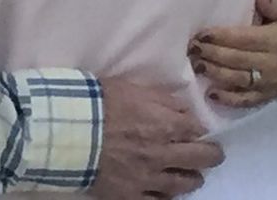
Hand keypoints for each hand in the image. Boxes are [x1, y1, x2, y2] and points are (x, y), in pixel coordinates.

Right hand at [91, 77, 223, 198]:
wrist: (65, 130)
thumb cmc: (95, 103)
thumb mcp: (129, 88)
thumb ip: (160, 98)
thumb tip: (183, 107)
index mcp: (164, 124)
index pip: (198, 128)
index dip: (198, 128)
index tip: (194, 128)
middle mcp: (163, 154)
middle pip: (203, 158)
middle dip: (211, 154)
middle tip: (209, 153)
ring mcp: (149, 178)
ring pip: (186, 183)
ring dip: (191, 177)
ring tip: (189, 174)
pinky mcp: (132, 195)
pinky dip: (164, 195)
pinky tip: (163, 189)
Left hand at [188, 0, 276, 107]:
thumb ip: (274, 6)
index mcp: (276, 41)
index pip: (244, 39)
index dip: (221, 37)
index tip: (201, 34)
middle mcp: (272, 64)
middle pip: (237, 60)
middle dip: (212, 54)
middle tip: (192, 48)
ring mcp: (269, 83)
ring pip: (238, 80)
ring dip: (215, 74)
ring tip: (196, 65)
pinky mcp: (267, 96)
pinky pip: (247, 100)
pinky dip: (229, 100)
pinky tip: (211, 94)